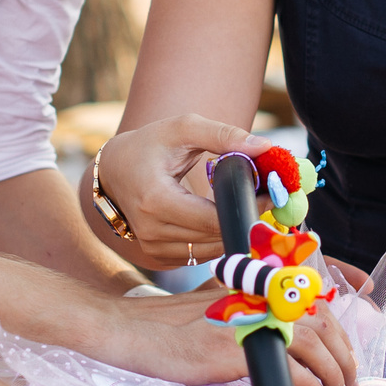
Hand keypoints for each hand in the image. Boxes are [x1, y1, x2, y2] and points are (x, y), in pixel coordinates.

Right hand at [91, 114, 269, 263]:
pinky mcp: (158, 257)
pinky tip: (224, 220)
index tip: (270, 196)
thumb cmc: (150, 145)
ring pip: (211, 252)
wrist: (115, 170)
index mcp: (155, 200)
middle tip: (265, 199)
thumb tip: (265, 147)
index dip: (246, 210)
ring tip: (244, 206)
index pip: (213, 219)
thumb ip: (224, 135)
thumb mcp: (183, 128)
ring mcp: (153, 248)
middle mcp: (151, 231)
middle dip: (245, 220)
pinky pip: (200, 255)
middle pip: (215, 238)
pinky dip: (216, 240)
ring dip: (233, 232)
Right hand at [96, 291, 356, 385]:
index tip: (345, 359)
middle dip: (344, 357)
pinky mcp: (240, 348)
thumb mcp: (217, 311)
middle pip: (323, 324)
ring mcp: (251, 321)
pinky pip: (290, 369)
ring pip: (315, 345)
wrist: (133, 331)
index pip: (315, 305)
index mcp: (257, 289)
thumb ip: (248, 316)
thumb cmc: (168, 327)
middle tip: (351, 385)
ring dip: (335, 375)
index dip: (338, 333)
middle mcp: (259, 299)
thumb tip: (278, 340)